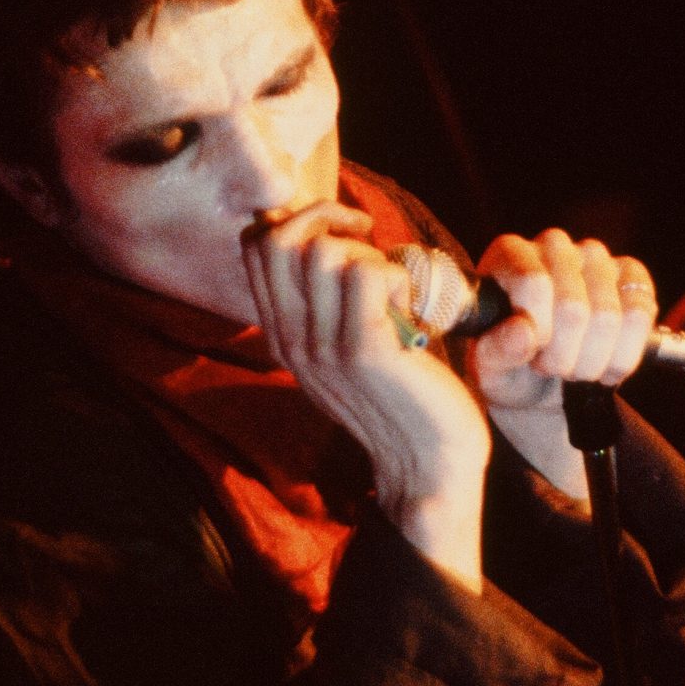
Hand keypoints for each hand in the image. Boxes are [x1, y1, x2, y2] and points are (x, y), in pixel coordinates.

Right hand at [243, 201, 489, 589]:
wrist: (430, 469)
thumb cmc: (402, 396)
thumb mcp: (345, 348)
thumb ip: (328, 303)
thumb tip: (335, 236)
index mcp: (284, 335)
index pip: (254, 248)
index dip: (298, 221)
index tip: (345, 235)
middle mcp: (292, 340)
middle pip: (276, 240)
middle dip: (326, 217)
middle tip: (367, 237)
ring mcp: (324, 347)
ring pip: (322, 252)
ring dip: (367, 252)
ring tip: (393, 284)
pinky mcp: (365, 351)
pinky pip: (368, 274)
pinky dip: (397, 273)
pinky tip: (412, 305)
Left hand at [471, 229, 658, 412]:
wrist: (541, 380)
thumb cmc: (508, 365)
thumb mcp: (489, 368)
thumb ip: (495, 351)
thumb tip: (524, 331)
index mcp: (510, 254)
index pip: (534, 283)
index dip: (538, 332)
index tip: (530, 353)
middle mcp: (554, 246)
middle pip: (573, 307)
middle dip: (564, 357)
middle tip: (550, 366)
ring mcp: (596, 258)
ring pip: (609, 316)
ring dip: (592, 361)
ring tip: (573, 367)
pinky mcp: (631, 276)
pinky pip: (641, 313)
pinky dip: (624, 355)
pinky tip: (604, 364)